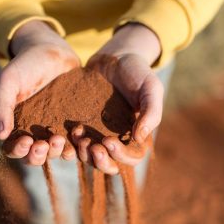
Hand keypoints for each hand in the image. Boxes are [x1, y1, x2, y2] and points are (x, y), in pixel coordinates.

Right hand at [0, 20, 79, 164]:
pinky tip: (79, 138)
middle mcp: (36, 132)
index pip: (15, 149)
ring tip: (60, 139)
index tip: (27, 140)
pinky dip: (76, 143)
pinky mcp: (72, 123)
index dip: (19, 150)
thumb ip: (2, 107)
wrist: (53, 52)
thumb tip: (1, 135)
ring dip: (57, 151)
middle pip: (36, 156)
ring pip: (56, 151)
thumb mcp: (9, 82)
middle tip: (45, 143)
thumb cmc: (27, 65)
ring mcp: (56, 129)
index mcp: (17, 126)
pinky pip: (75, 139)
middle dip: (40, 154)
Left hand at [72, 23, 162, 173]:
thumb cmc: (138, 72)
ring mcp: (100, 133)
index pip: (132, 158)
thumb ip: (151, 113)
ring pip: (91, 157)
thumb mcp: (151, 89)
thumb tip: (139, 139)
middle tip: (93, 147)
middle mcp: (118, 139)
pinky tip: (71, 129)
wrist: (115, 58)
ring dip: (84, 153)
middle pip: (110, 164)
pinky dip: (73, 142)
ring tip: (79, 135)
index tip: (108, 140)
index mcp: (137, 135)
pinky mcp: (85, 125)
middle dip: (101, 161)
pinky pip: (77, 142)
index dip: (121, 155)